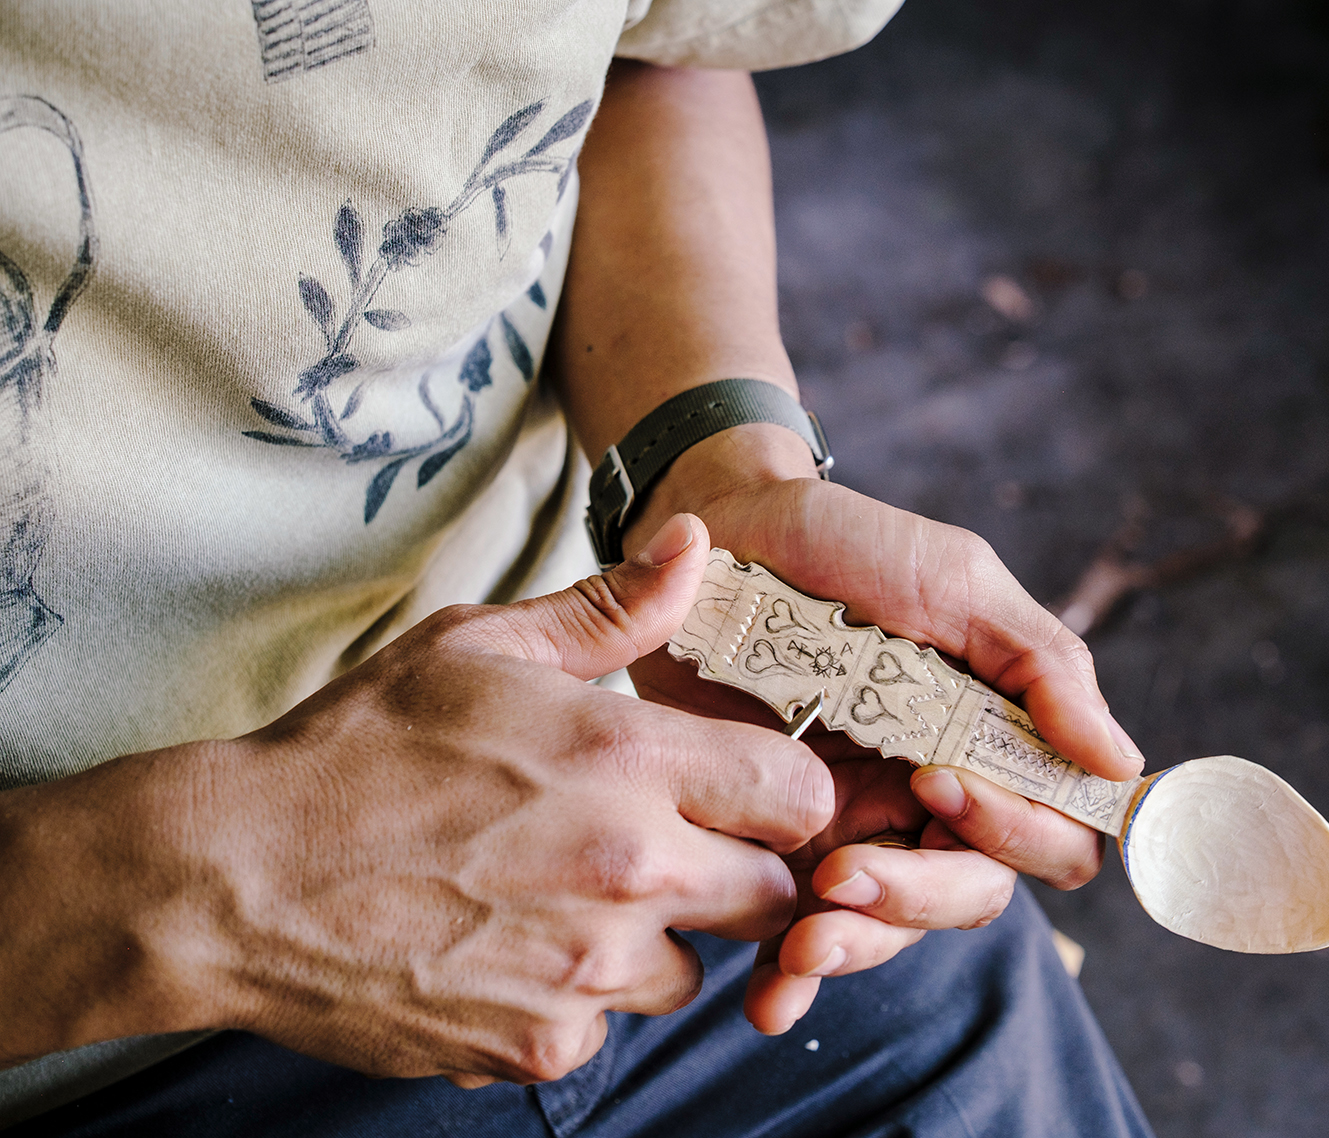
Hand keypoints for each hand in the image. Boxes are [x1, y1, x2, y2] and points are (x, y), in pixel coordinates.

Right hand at [0, 514, 832, 1082]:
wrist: (234, 879)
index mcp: (626, 760)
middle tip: (664, 845)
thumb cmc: (357, 748)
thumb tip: (699, 543)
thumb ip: (611, 606)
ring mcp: (586, 973)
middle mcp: (627, 871)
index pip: (799, 793)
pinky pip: (606, 1030)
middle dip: (738, 872)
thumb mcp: (479, 644)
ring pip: (691, 971)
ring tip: (566, 894)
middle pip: (773, 896)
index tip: (746, 791)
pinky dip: (577, 999)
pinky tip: (509, 949)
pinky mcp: (538, 1047)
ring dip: (655, 939)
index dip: (785, 794)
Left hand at [624, 426, 1144, 1031]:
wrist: (722, 531)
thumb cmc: (847, 543)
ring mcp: (857, 817)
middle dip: (920, 899)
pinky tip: (770, 998)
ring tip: (801, 946)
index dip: (1017, 832)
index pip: (1051, 830)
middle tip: (846, 874)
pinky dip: (793, 970)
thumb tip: (1122, 766)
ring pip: (892, 923)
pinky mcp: (779, 832)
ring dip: (858, 946)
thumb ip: (1040, 666)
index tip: (944, 784)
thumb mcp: (954, 581)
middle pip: (971, 890)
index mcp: (991, 737)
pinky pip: (803, 920)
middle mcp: (934, 791)